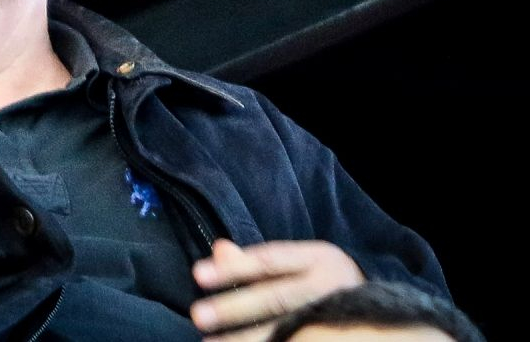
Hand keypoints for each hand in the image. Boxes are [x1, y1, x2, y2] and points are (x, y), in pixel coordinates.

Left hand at [189, 239, 363, 340]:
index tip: (198, 275)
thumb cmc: (325, 286)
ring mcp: (333, 319)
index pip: (270, 261)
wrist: (382, 318)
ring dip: (243, 338)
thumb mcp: (300, 265)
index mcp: (321, 259)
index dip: (233, 268)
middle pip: (276, 298)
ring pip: (283, 329)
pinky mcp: (332, 341)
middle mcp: (330, 288)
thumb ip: (258, 262)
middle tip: (198, 315)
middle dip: (235, 308)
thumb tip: (219, 249)